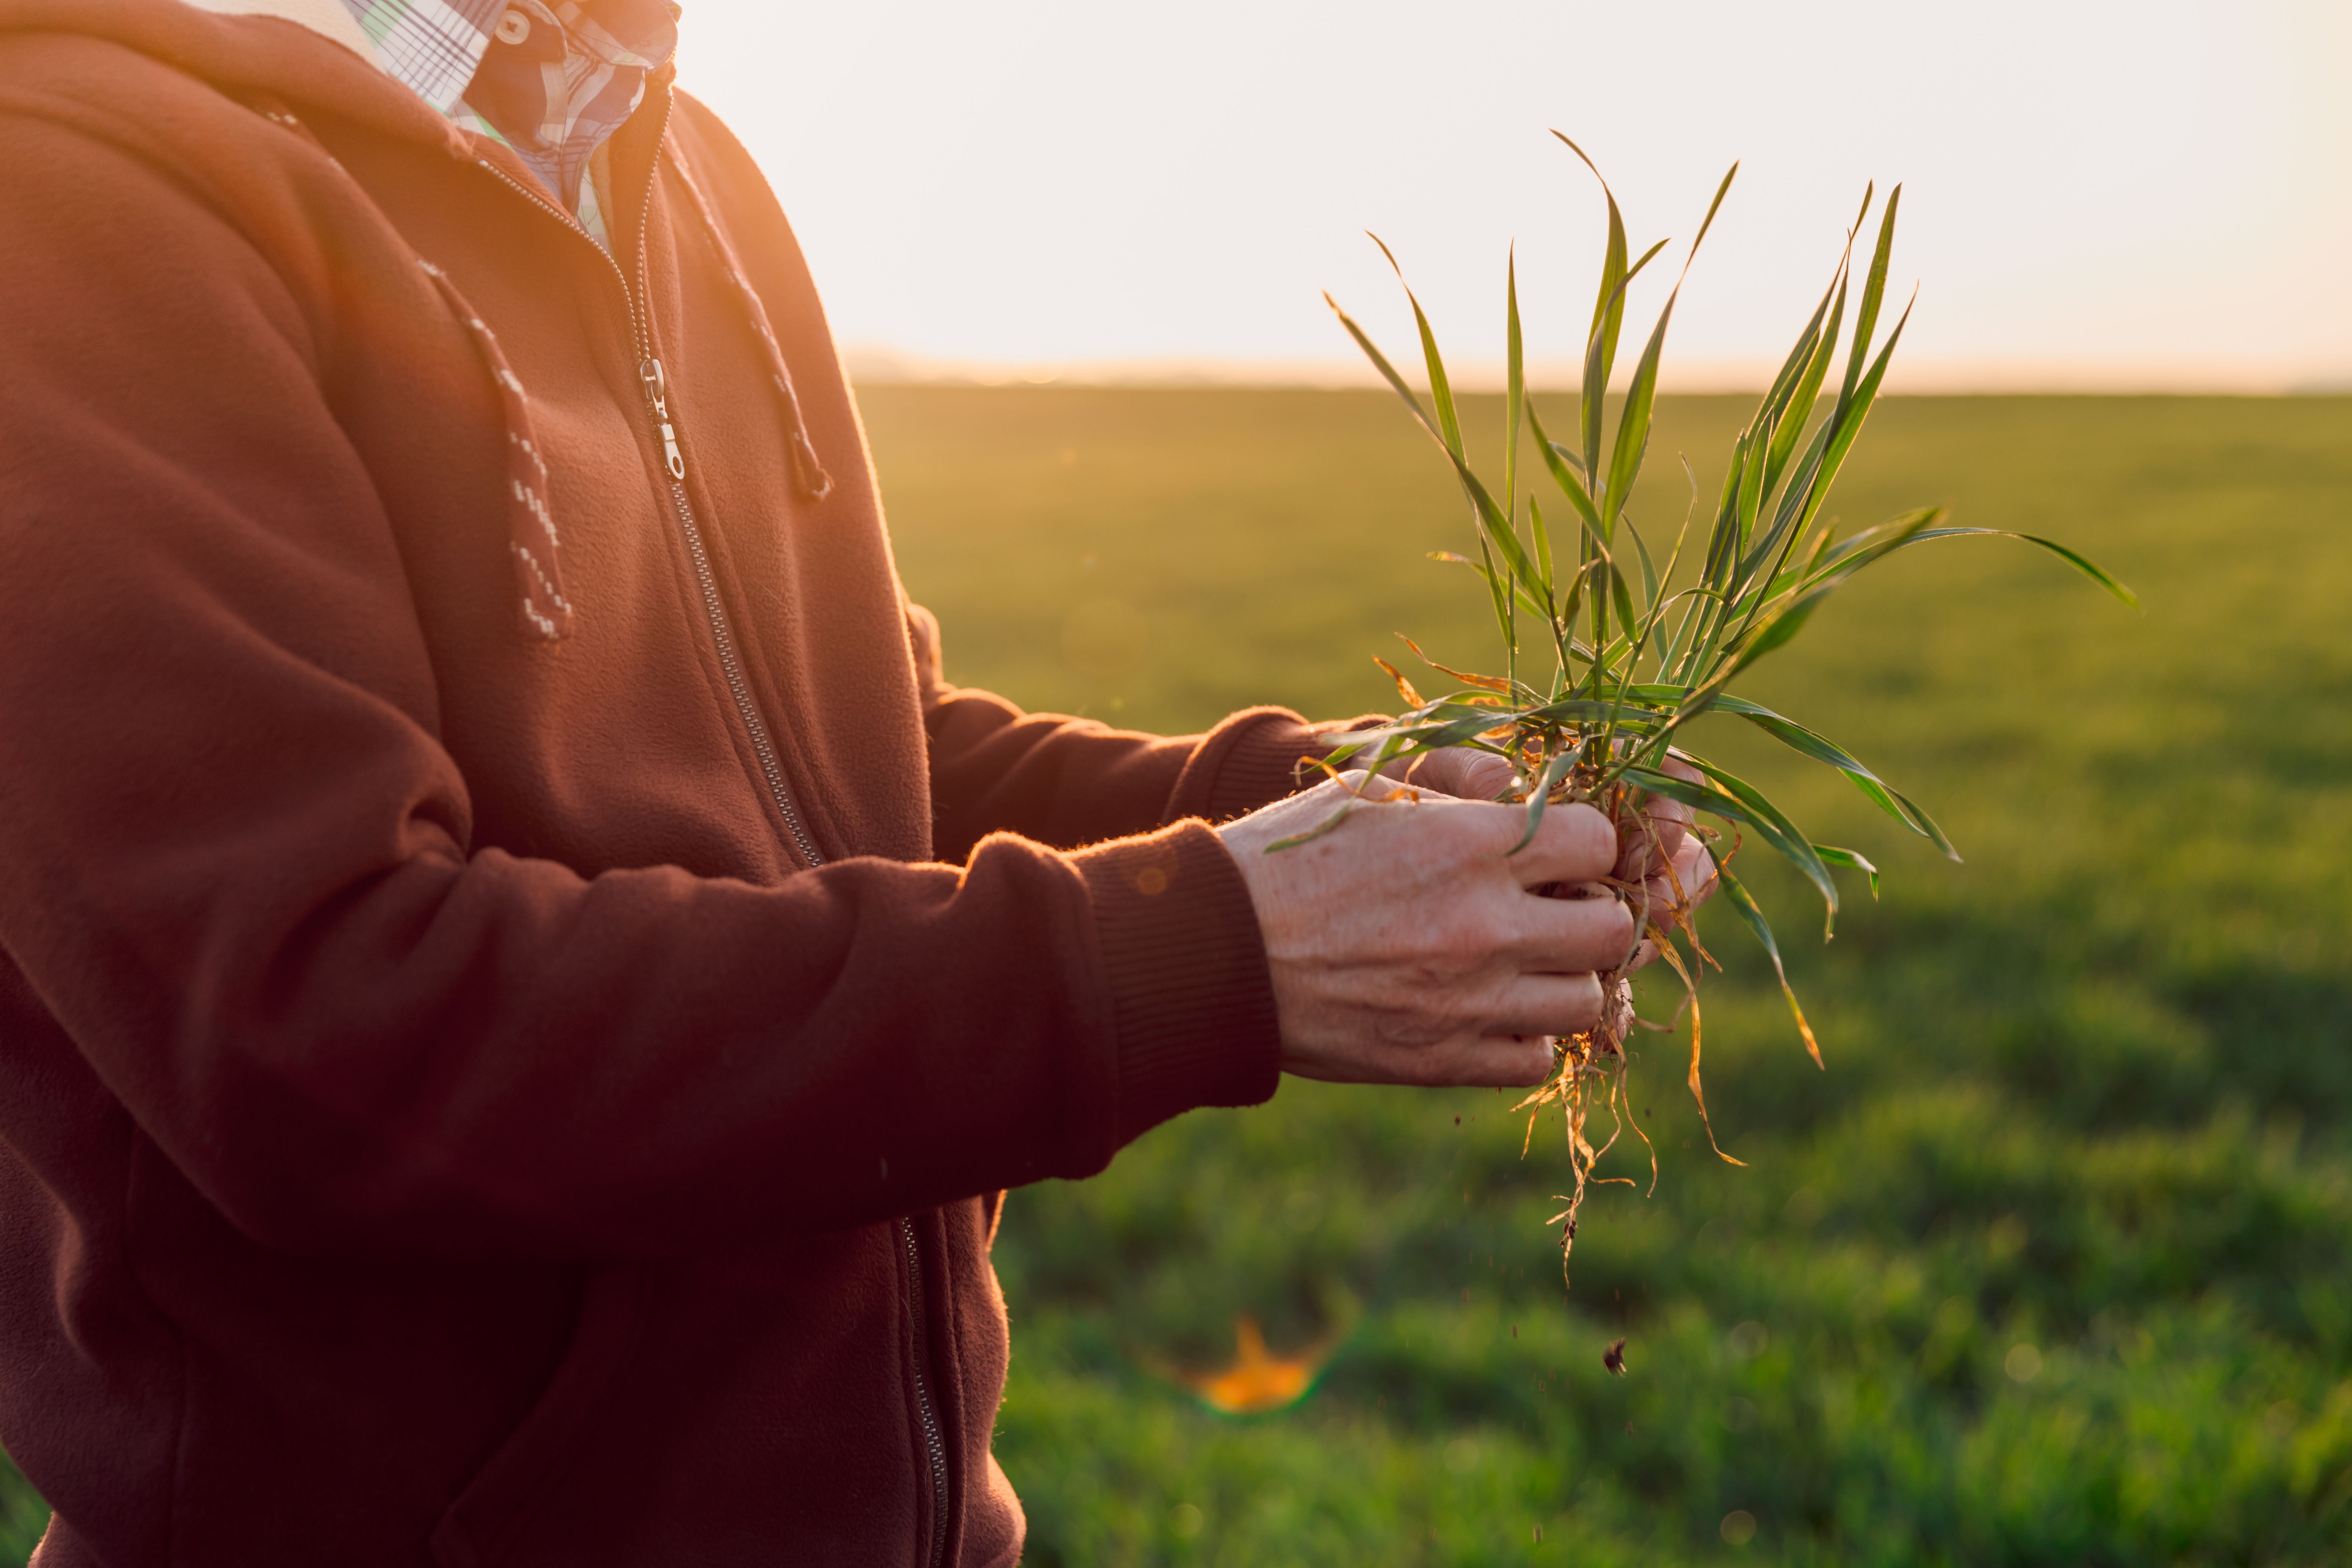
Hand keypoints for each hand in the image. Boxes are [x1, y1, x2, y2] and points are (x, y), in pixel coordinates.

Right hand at [1217, 774, 1631, 1087]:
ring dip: (1565, 977)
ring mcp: (1469, 1000)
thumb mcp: (1371, 789)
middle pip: (1612, 928)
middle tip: (1553, 908)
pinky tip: (1493, 1008)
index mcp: (1471, 844)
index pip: (1599, 840)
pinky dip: (1526, 1035)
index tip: (1558, 849)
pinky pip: (1534, 1058)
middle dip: (1592, 911)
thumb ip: (1461, 790)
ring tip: (1524, 962)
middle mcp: (1485, 924)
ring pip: (1586, 999)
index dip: (1585, 841)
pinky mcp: (1442, 1059)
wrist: (1215, 952)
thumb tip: (1529, 797)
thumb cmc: (1288, 858)